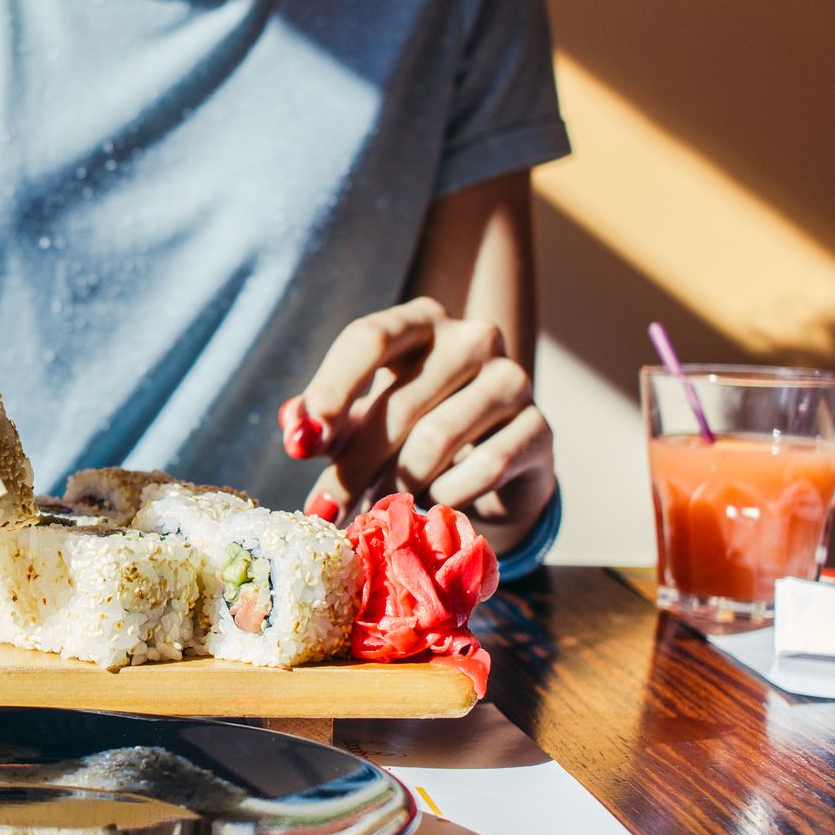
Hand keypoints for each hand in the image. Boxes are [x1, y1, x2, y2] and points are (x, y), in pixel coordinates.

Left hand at [280, 297, 555, 543]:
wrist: (491, 467)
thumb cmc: (410, 431)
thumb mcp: (361, 418)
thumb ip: (325, 418)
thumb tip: (294, 426)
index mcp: (419, 322)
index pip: (369, 338)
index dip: (331, 391)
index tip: (300, 444)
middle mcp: (471, 337)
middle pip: (399, 401)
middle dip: (353, 464)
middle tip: (326, 510)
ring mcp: (512, 378)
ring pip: (437, 438)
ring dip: (397, 486)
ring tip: (375, 513)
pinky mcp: (539, 427)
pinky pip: (483, 467)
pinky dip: (445, 496)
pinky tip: (428, 507)